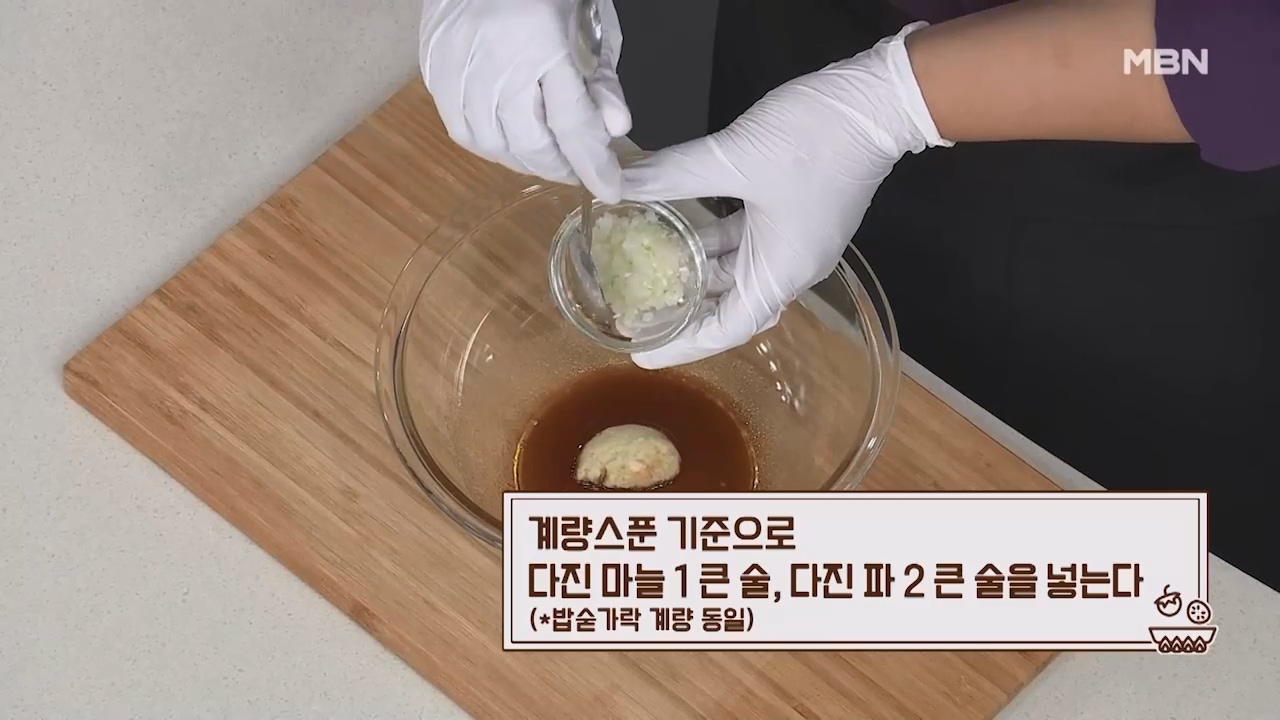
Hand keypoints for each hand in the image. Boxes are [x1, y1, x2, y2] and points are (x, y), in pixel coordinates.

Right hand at [420, 0, 631, 201]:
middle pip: (529, 141)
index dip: (592, 163)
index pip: (571, 121)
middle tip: (576, 168)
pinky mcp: (433, 67)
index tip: (609, 189)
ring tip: (545, 155)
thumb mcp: (588, 23)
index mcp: (542, 39)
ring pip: (491, 143)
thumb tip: (615, 130)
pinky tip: (509, 137)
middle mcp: (495, 57)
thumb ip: (601, 78)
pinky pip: (461, 126)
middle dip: (557, 165)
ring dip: (522, 159)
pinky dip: (490, 142)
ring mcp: (457, 64)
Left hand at [620, 23, 951, 368]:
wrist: (876, 101)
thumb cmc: (813, 138)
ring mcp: (794, 242)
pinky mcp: (792, 216)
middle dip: (685, 314)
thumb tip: (615, 183)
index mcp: (781, 272)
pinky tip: (680, 230)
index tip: (639, 354)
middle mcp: (790, 268)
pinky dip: (713, 245)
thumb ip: (671, 175)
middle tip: (636, 314)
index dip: (681, 346)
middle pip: (730, 309)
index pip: (725, 330)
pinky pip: (746, 245)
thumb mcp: (733, 155)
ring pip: (736, 274)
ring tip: (648, 275)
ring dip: (696, 274)